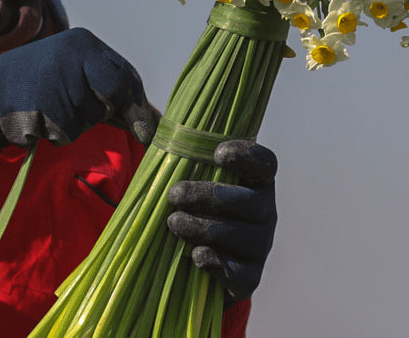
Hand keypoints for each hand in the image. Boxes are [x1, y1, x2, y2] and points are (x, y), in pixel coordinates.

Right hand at [0, 27, 155, 189]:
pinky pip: (62, 134)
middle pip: (107, 104)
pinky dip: (53, 133)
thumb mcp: (80, 74)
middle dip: (97, 114)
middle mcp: (71, 58)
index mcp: (85, 44)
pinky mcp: (37, 107)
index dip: (135, 108)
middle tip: (73, 106)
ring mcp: (53, 82)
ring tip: (49, 105)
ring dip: (72, 124)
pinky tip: (38, 116)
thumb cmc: (45, 80)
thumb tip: (156, 124)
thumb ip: (117, 95)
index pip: (124, 80)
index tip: (147, 133)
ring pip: (84, 123)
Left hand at [166, 139, 277, 302]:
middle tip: (174, 194)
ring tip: (173, 222)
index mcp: (254, 182)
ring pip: (241, 236)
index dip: (246, 156)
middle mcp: (265, 212)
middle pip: (250, 202)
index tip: (216, 153)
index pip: (264, 164)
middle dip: (209, 196)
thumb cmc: (193, 205)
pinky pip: (240, 274)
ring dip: (203, 228)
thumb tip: (143, 131)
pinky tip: (196, 255)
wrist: (197, 256)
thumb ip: (171, 149)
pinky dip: (217, 264)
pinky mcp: (249, 276)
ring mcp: (260, 245)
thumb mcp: (187, 175)